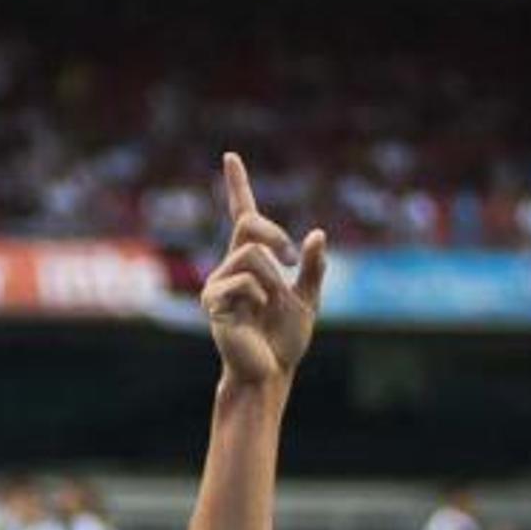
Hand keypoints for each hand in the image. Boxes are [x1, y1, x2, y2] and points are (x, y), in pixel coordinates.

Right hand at [201, 152, 326, 390]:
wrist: (269, 373)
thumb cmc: (284, 341)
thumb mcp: (309, 299)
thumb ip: (314, 268)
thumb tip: (317, 234)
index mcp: (252, 262)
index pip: (242, 216)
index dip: (237, 185)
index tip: (231, 156)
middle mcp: (230, 267)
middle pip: (250, 224)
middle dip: (277, 235)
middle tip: (295, 259)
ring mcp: (218, 284)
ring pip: (250, 253)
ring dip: (272, 275)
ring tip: (273, 301)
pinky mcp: (213, 303)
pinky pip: (242, 280)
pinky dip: (260, 294)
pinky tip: (256, 313)